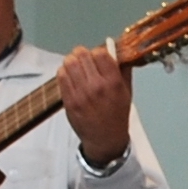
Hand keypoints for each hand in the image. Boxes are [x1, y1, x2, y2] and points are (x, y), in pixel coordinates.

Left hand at [56, 44, 132, 164]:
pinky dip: (64, 72)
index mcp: (113, 83)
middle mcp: (97, 86)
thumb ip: (123, 70)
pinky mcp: (69, 101)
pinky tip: (70, 77)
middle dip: (83, 55)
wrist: (105, 139)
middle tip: (84, 60)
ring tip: (76, 68)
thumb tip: (116, 49)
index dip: (98, 51)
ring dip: (72, 62)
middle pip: (82, 55)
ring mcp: (81, 94)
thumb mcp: (126, 91)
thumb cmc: (117, 115)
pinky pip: (61, 76)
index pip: (100, 53)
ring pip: (69, 63)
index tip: (98, 57)